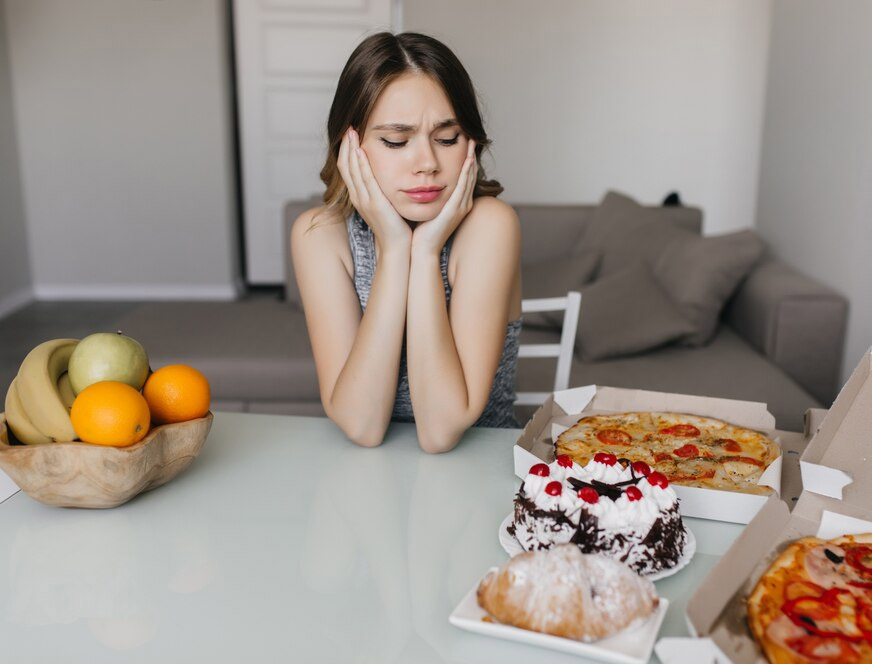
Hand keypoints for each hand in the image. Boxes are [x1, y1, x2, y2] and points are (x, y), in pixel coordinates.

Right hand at [337, 128, 410, 250]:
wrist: (398, 247)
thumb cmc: (396, 226)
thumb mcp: (385, 204)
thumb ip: (382, 190)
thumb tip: (386, 175)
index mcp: (359, 197)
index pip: (347, 169)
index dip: (346, 151)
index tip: (350, 135)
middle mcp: (358, 197)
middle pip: (345, 166)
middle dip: (345, 146)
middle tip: (348, 127)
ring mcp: (364, 201)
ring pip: (352, 170)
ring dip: (351, 149)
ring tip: (352, 132)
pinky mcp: (374, 203)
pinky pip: (365, 179)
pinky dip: (361, 163)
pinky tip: (361, 150)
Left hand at [411, 139, 476, 255]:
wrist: (421, 249)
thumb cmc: (421, 231)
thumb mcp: (428, 208)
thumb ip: (428, 195)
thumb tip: (422, 182)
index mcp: (457, 204)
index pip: (464, 178)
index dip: (466, 162)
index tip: (464, 145)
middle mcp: (463, 204)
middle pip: (470, 175)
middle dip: (471, 156)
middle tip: (472, 138)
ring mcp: (461, 207)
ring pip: (469, 179)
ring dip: (471, 160)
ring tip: (471, 143)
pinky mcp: (455, 210)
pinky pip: (463, 188)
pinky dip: (466, 174)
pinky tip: (467, 161)